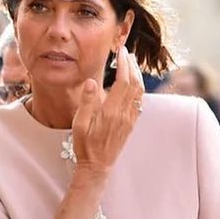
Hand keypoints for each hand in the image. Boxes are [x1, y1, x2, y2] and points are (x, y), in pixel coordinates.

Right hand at [71, 45, 144, 176]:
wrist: (97, 165)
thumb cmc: (85, 146)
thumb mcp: (79, 124)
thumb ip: (87, 102)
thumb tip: (92, 82)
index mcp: (111, 112)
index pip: (122, 82)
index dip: (124, 65)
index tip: (121, 53)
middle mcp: (124, 114)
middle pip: (135, 83)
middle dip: (132, 66)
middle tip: (127, 54)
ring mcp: (130, 119)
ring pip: (140, 92)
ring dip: (137, 75)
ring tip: (132, 64)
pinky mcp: (131, 123)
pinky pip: (140, 101)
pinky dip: (139, 88)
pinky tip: (134, 83)